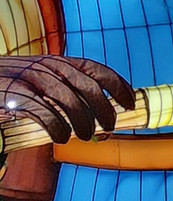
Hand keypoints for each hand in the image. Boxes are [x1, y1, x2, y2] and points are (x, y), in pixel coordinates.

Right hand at [0, 56, 134, 142]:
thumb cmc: (14, 83)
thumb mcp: (43, 78)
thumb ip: (67, 88)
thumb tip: (99, 115)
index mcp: (59, 62)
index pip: (97, 69)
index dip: (118, 85)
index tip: (131, 102)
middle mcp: (49, 66)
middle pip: (89, 87)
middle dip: (104, 109)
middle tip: (110, 127)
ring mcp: (31, 79)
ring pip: (69, 100)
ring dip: (82, 122)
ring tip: (86, 137)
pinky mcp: (14, 95)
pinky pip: (43, 112)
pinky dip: (56, 127)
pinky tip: (60, 138)